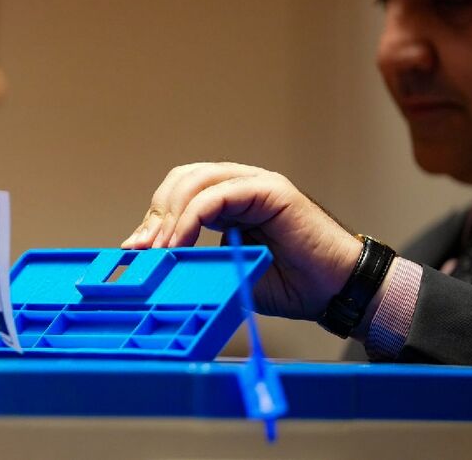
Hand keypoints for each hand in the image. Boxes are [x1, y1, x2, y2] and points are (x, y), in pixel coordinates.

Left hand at [121, 162, 362, 320]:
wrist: (336, 292)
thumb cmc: (290, 284)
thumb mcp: (229, 272)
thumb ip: (197, 259)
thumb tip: (152, 260)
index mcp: (230, 201)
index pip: (179, 193)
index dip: (154, 218)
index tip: (135, 248)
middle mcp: (240, 185)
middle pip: (182, 179)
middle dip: (156, 213)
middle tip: (143, 248)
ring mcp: (255, 183)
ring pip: (196, 182)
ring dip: (170, 217)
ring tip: (161, 250)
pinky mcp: (269, 190)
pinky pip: (216, 196)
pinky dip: (191, 219)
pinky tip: (181, 243)